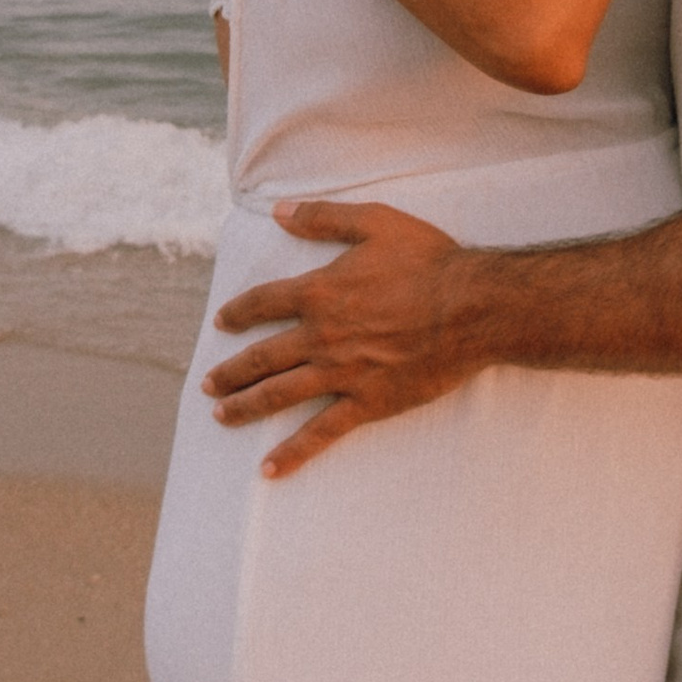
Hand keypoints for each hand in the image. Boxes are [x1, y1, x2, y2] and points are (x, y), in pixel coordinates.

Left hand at [203, 199, 479, 474]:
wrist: (474, 308)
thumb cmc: (431, 261)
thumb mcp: (376, 222)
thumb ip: (324, 217)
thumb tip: (280, 211)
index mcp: (320, 292)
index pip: (262, 303)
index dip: (238, 313)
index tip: (221, 323)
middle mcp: (321, 336)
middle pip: (260, 357)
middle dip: (229, 372)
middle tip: (207, 383)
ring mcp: (341, 373)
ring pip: (278, 395)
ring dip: (245, 407)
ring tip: (221, 416)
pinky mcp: (367, 403)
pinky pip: (321, 433)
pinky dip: (292, 453)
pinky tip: (268, 470)